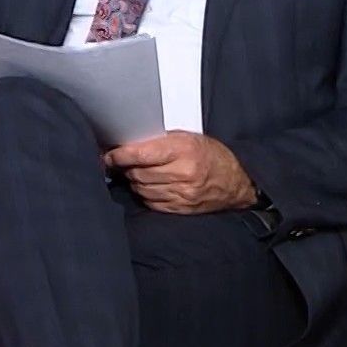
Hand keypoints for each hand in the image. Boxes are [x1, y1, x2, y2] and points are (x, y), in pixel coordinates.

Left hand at [103, 131, 256, 213]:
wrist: (237, 182)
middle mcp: (183, 173)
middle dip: (126, 168)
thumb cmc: (212, 155)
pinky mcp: (181, 208)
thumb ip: (161, 140)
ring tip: (137, 173)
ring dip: (134, 181)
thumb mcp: (189, 138)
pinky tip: (149, 186)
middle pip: (138, 173)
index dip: (120, 155)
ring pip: (142, 189)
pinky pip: (151, 202)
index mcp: (184, 150)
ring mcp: (182, 194)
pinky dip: (145, 194)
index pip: (141, 154)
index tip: (110, 154)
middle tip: (122, 162)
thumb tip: (130, 143)